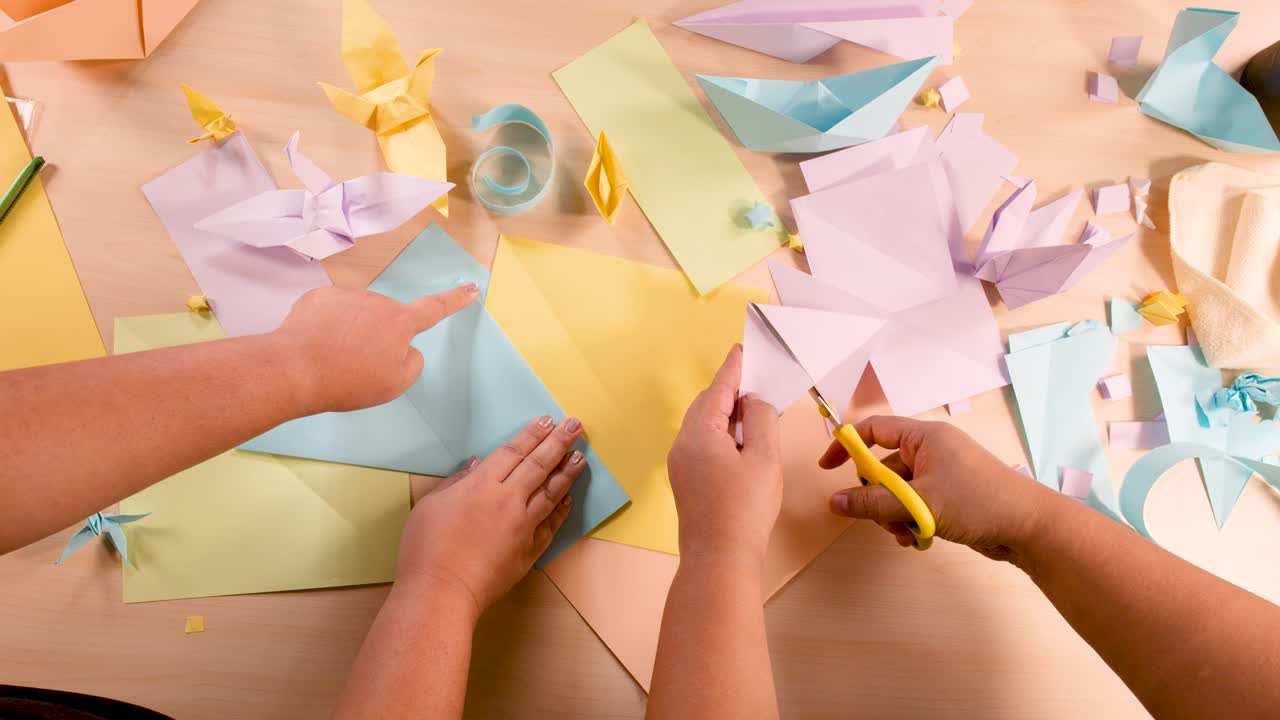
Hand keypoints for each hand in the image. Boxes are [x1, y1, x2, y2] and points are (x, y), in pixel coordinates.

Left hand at [272, 284, 478, 413]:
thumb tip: (405, 348)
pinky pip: (331, 312)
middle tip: (359, 365)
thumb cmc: (349, 380)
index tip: (471, 287)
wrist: (295, 369)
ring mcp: (346, 296)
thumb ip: (412, 363)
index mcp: (401, 322)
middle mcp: (377, 301)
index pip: (435, 309)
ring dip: (351, 331)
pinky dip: (327, 327)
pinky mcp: (318, 297)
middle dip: (378, 337)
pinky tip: (316, 345)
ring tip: (334, 358)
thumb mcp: (395, 384)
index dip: (455, 300)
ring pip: (357, 315)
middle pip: (386, 319)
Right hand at [394, 415, 585, 615]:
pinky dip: (560, 510)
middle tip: (576, 426)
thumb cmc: (426, 547)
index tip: (549, 420)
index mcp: (482, 485)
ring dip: (567, 473)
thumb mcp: (431, 504)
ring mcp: (522, 527)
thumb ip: (457, 481)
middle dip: (559, 442)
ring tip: (580, 458)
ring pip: (550, 493)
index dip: (532, 434)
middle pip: (539, 465)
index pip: (514, 452)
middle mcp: (508, 501)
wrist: (441, 591)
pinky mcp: (528, 551)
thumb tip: (478, 465)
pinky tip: (568, 499)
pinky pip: (550, 525)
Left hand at [668, 344, 781, 564]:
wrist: (720, 559)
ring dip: (727, 415)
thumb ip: (760, 418)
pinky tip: (741, 443)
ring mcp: (681, 464)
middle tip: (758, 383)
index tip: (742, 349)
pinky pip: (702, 444)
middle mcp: (683, 444)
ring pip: (704, 426)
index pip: (718, 389)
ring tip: (755, 412)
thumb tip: (752, 400)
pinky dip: (722, 434)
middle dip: (731, 391)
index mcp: (700, 433)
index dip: (734, 368)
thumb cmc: (745, 508)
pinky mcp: (686, 481)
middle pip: (707, 405)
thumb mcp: (763, 457)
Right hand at [822, 415, 1060, 563]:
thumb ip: (873, 503)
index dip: (847, 446)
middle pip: (884, 467)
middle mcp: (932, 450)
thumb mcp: (918, 504)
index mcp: (925, 437)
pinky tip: (917, 540)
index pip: (873, 429)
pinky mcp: (950, 496)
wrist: (1029, 527)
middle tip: (879, 518)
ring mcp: (943, 473)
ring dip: (894, 515)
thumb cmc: (979, 502)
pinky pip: (916, 504)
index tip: (828, 467)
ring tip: (905, 535)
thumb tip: (836, 502)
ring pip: (899, 491)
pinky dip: (911, 521)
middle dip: (876, 496)